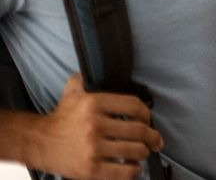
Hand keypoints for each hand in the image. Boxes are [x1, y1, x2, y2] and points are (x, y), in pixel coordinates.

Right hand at [28, 74, 161, 179]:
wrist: (37, 142)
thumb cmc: (60, 118)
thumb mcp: (73, 90)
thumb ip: (89, 78)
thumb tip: (104, 69)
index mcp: (94, 104)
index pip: (134, 105)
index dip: (147, 114)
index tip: (148, 119)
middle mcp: (95, 125)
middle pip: (138, 130)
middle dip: (152, 137)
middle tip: (155, 140)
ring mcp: (93, 149)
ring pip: (134, 151)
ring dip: (144, 152)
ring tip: (143, 152)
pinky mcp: (90, 169)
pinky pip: (122, 172)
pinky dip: (133, 171)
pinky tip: (133, 167)